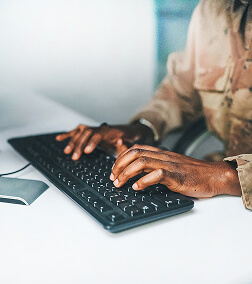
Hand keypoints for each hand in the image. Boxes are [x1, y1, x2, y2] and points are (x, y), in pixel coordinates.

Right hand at [56, 122, 153, 159]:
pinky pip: (76, 131)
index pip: (98, 135)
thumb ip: (126, 143)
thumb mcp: (130, 141)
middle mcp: (99, 128)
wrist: (129, 131)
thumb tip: (121, 141)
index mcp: (110, 131)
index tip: (86, 151)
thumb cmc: (129, 138)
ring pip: (80, 132)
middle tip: (75, 156)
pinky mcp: (89, 131)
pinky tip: (59, 139)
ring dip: (72, 141)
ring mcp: (94, 128)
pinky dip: (68, 135)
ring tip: (67, 151)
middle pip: (86, 133)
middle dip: (79, 145)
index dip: (91, 142)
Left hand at [110, 144, 241, 197]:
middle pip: (134, 153)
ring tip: (120, 184)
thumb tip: (135, 171)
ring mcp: (169, 165)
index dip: (120, 157)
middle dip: (119, 165)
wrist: (212, 176)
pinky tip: (137, 188)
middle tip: (112, 178)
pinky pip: (157, 174)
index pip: (135, 148)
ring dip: (127, 173)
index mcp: (160, 153)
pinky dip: (144, 181)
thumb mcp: (169, 166)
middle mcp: (163, 156)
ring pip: (142, 161)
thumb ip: (153, 165)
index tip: (114, 170)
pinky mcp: (176, 176)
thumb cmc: (191, 173)